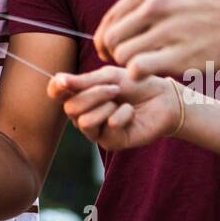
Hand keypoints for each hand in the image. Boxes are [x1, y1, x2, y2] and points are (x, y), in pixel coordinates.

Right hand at [48, 67, 179, 149]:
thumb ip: (84, 81)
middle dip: (93, 95)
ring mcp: (96, 131)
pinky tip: (131, 114)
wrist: (163, 98)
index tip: (64, 82)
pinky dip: (122, 116)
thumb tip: (58, 79)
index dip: (56, 88)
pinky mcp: (111, 143)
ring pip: (83, 121)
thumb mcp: (109, 77)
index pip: (56, 93)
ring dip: (106, 106)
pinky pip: (107, 128)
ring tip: (122, 102)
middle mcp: (84, 114)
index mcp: (81, 95)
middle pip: (70, 108)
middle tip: (114, 89)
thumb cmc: (136, 85)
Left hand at [94, 0, 219, 75]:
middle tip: (129, 65)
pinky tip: (156, 76)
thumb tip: (124, 24)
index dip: (107, 40)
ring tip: (148, 69)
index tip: (113, 51)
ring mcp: (168, 29)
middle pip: (112, 39)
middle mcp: (155, 4)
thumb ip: (150, 2)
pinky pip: (138, 69)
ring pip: (123, 56)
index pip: (110, 18)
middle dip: (115, 56)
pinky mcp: (181, 54)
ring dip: (130, 67)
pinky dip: (140, 77)